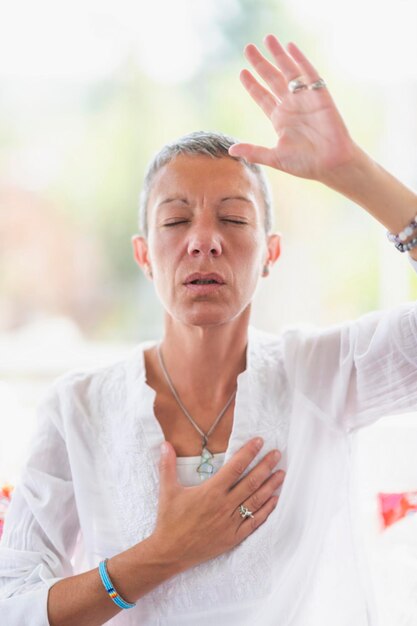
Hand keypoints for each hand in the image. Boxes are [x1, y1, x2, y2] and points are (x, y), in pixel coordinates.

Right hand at [151, 438, 284, 570]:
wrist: (170, 552)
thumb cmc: (169, 521)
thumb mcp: (167, 490)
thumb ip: (168, 465)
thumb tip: (166, 444)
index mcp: (211, 491)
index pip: (235, 467)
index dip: (249, 453)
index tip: (259, 442)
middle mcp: (224, 505)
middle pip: (250, 482)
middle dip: (265, 466)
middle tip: (277, 454)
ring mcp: (231, 522)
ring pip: (256, 500)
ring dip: (270, 486)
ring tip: (281, 473)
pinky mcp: (234, 537)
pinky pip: (255, 522)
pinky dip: (266, 510)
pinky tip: (275, 500)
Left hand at [229, 34, 357, 181]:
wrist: (331, 164)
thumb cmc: (305, 164)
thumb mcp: (275, 157)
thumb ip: (254, 151)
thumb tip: (230, 150)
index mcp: (279, 119)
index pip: (262, 97)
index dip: (252, 85)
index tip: (242, 72)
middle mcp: (290, 106)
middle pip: (272, 79)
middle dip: (260, 64)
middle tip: (248, 48)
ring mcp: (305, 100)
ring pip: (289, 72)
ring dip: (279, 56)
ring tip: (268, 39)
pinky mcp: (320, 96)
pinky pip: (309, 75)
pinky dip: (300, 61)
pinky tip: (291, 47)